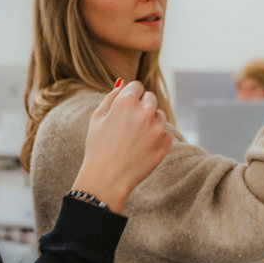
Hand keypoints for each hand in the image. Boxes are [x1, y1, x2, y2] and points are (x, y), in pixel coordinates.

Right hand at [72, 81, 172, 212]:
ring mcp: (157, 128)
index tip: (124, 109)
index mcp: (126, 101)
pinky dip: (156, 138)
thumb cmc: (98, 147)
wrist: (107, 178)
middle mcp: (145, 111)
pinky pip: (164, 133)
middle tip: (128, 125)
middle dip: (141, 107)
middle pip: (150, 98)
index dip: (130, 96)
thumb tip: (123, 83)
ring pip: (159, 115)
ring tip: (134, 138)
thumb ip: (111, 97)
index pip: (137, 86)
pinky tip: (142, 148)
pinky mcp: (165, 142)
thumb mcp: (97, 117)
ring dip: (150, 122)